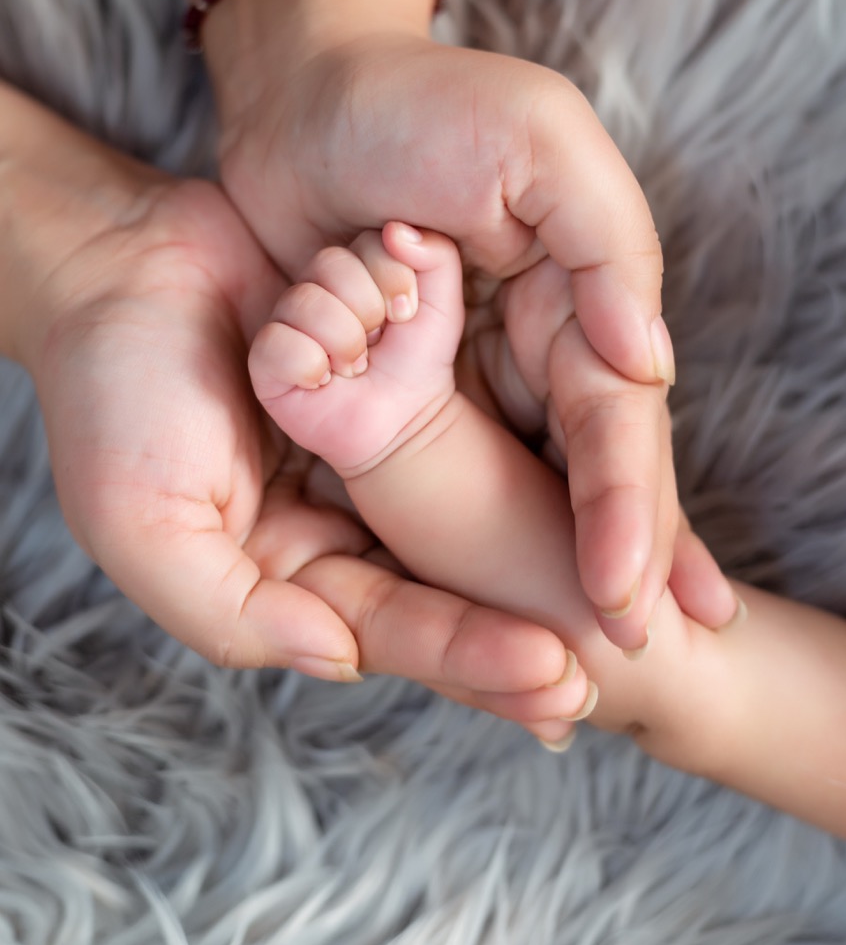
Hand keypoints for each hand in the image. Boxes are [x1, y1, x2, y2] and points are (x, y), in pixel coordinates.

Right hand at [18, 151, 593, 734]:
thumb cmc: (115, 399)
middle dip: (528, 621)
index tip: (555, 680)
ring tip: (631, 582)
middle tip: (615, 658)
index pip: (396, 627)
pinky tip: (592, 473)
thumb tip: (338, 658)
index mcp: (289, 570)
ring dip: (547, 544)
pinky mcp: (395, 373)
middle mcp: (343, 518)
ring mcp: (373, 447)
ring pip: (473, 512)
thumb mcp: (147, 527)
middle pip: (452, 584)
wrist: (120, 264)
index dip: (473, 658)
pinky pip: (465, 415)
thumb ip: (235, 611)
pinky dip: (523, 443)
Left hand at [214, 23, 737, 646]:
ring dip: (542, 574)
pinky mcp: (384, 382)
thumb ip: (608, 248)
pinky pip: (423, 472)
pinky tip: (471, 603)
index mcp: (581, 301)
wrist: (303, 94)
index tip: (633, 598)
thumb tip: (650, 369)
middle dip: (611, 565)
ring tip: (575, 665)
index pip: (617, 423)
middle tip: (631, 658)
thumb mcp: (540, 145)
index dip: (631, 511)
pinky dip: (449, 541)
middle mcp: (528, 351)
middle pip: (579, 476)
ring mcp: (458, 373)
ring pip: (513, 490)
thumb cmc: (426, 105)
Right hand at [249, 222, 462, 474]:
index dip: (394, 280)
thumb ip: (437, 255)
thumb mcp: (443, 303)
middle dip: (370, 312)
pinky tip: (324, 381)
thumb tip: (396, 230)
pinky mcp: (265, 361)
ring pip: (307, 304)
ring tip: (355, 366)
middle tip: (377, 343)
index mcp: (352, 264)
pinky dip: (312, 368)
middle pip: (333, 266)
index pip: (368, 243)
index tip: (405, 314)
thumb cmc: (416, 357)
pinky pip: (279, 345)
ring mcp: (284, 320)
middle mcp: (313, 285)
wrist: (403, 418)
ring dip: (346, 345)